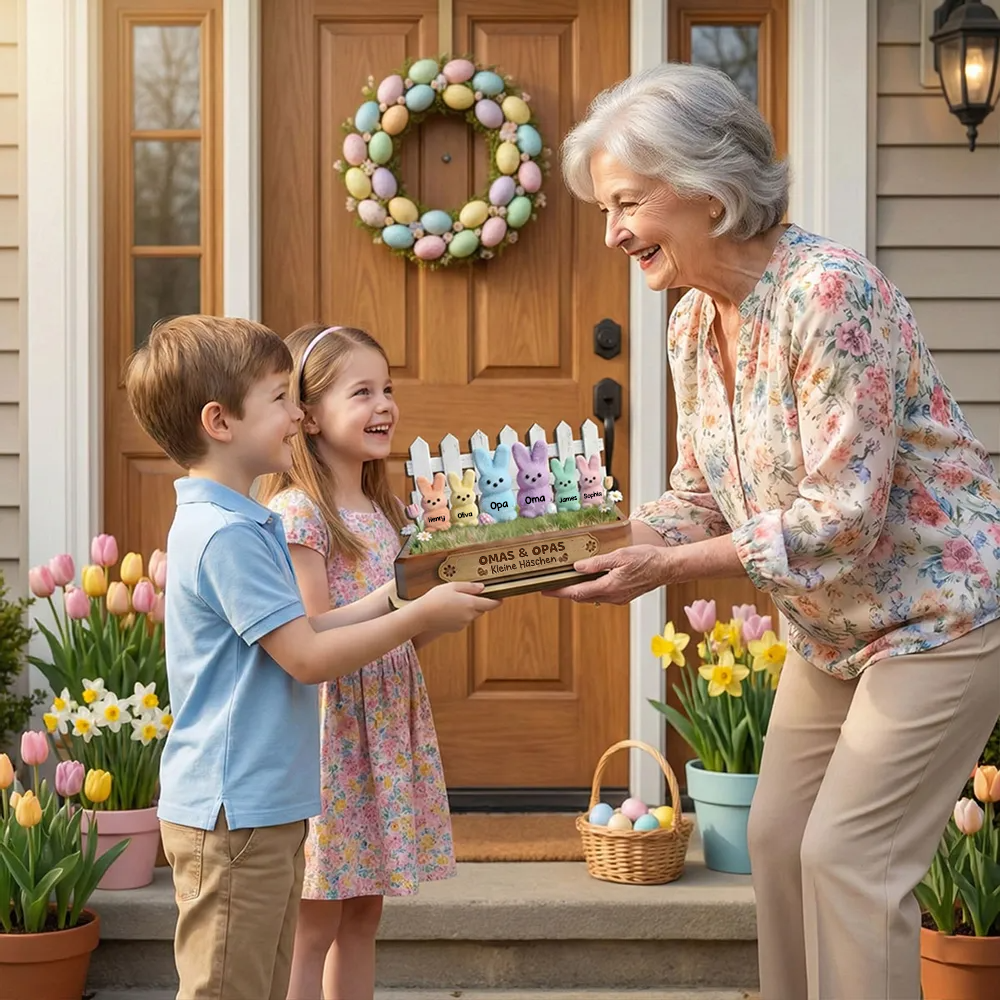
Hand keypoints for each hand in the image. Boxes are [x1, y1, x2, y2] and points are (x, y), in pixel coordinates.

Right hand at [413, 582, 500, 632]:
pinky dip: (460, 615)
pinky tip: (449, 609)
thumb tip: (482, 588)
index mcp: (471, 604)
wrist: (422, 615)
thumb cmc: (436, 598)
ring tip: (454, 601)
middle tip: (470, 594)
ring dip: (468, 609)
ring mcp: (464, 623)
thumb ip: (470, 587)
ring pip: (472, 615)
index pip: (492, 604)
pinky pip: (464, 620)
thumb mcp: (453, 586)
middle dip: (479, 602)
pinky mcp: (457, 629)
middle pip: (481, 609)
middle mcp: (470, 616)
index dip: (497, 601)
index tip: (500, 597)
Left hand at [545, 545, 671, 604]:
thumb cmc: (647, 559)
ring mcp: (618, 598)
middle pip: (582, 597)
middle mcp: (612, 596)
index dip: (559, 592)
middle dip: (565, 592)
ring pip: (591, 597)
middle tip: (550, 585)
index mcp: (609, 586)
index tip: (545, 590)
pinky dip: (590, 590)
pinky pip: (601, 595)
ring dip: (577, 592)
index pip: (577, 592)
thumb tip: (577, 567)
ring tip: (564, 583)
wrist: (668, 568)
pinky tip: (587, 581)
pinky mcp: (623, 596)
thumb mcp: (620, 556)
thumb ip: (597, 563)